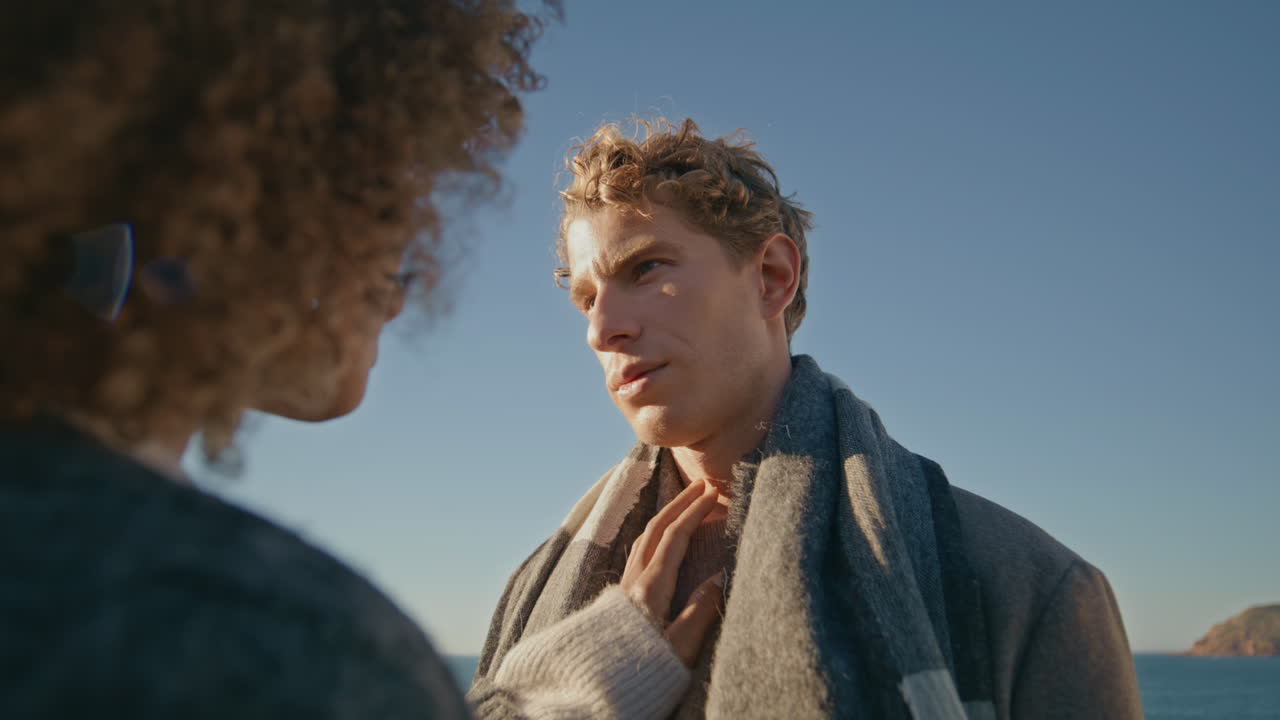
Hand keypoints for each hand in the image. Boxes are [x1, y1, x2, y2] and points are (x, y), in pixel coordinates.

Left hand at [620, 479, 726, 665]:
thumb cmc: (644, 672)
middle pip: (655, 529)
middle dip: (679, 504)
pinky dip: (653, 535)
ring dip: (665, 516)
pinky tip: (656, 540)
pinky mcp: (618, 598)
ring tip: (682, 505)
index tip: (713, 492)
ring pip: (642, 539)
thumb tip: (720, 575)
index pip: (675, 536)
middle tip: (701, 485)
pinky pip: (636, 553)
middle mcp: (633, 580)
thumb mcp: (681, 646)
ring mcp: (622, 587)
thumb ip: (701, 609)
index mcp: (651, 587)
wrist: (596, 687)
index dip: (695, 512)